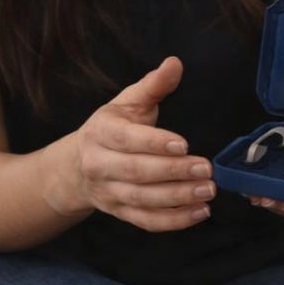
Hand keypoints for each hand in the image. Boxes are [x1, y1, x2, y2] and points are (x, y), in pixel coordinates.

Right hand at [66, 56, 213, 231]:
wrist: (76, 166)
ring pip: (143, 200)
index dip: (154, 143)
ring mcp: (108, 192)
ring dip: (177, 198)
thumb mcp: (127, 102)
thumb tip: (175, 63)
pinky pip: (146, 221)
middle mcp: (99, 164)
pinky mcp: (120, 213)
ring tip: (207, 191)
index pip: (127, 139)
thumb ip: (154, 85)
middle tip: (205, 169)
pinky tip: (200, 212)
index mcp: (101, 132)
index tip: (183, 144)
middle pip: (137, 172)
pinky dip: (173, 220)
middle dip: (173, 172)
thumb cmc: (112, 127)